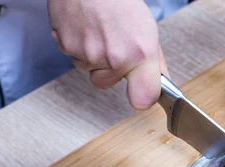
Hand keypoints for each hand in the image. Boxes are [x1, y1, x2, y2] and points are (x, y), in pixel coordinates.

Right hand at [47, 0, 166, 109]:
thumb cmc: (119, 1)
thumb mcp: (147, 30)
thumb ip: (153, 62)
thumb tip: (159, 84)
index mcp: (138, 54)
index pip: (142, 98)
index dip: (141, 98)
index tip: (141, 95)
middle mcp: (113, 57)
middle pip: (105, 83)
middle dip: (108, 69)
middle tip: (112, 44)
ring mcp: (87, 53)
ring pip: (88, 69)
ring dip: (92, 56)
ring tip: (98, 30)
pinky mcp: (66, 46)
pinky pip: (72, 55)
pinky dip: (77, 44)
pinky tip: (84, 27)